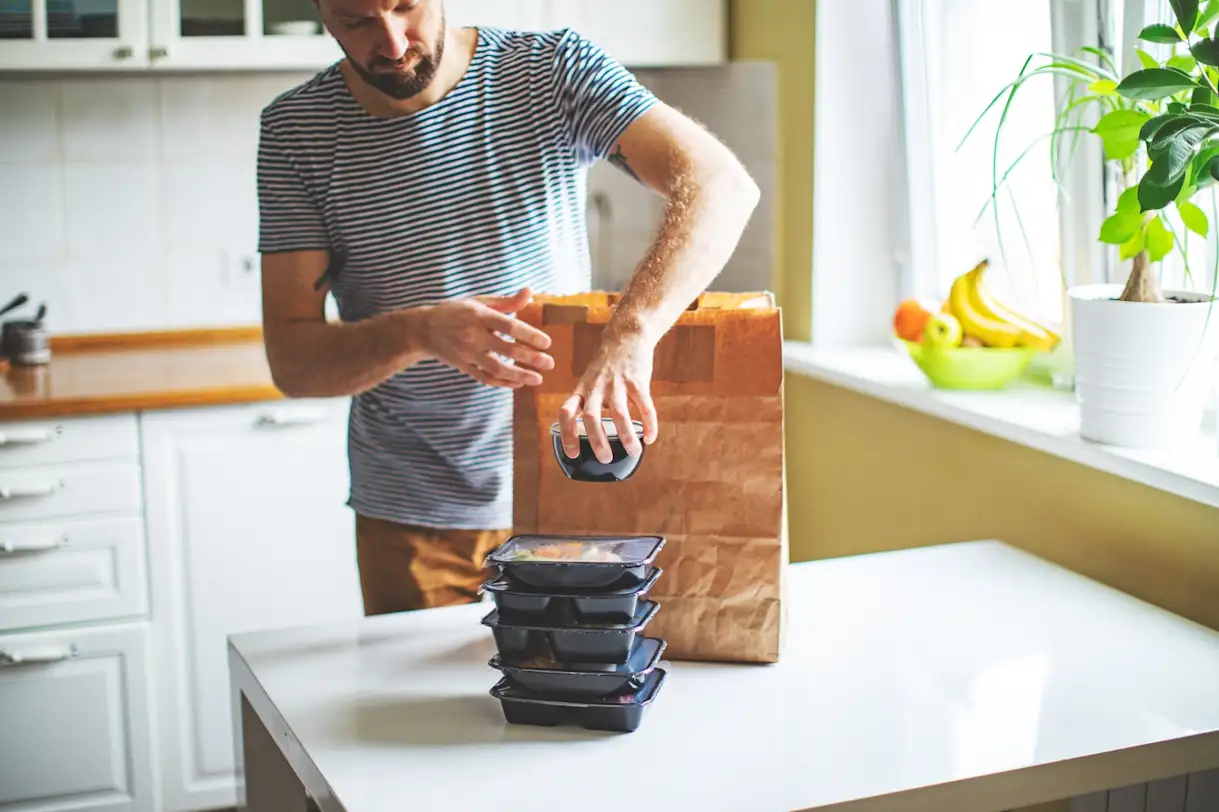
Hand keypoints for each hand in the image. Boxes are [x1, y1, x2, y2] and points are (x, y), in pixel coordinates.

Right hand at [418, 288, 553, 387]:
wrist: (425, 329)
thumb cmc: (457, 312)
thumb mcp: (479, 301)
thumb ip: (506, 301)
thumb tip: (530, 291)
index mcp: (479, 315)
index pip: (508, 325)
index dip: (529, 335)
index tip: (547, 342)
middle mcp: (473, 335)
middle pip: (506, 350)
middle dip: (530, 358)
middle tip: (549, 364)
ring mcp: (467, 353)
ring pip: (497, 368)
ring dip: (519, 375)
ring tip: (538, 379)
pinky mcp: (463, 366)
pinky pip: (485, 378)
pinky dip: (502, 383)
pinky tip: (518, 383)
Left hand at [556, 329, 657, 462]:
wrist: (626, 336)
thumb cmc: (606, 365)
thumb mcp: (589, 381)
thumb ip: (588, 403)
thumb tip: (592, 436)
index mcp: (582, 389)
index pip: (567, 412)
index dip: (568, 434)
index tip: (573, 453)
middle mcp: (597, 388)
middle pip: (592, 417)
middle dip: (597, 440)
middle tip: (604, 458)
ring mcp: (617, 384)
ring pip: (619, 414)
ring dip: (626, 436)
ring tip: (634, 452)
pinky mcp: (638, 380)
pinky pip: (644, 406)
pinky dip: (649, 424)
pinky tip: (650, 437)